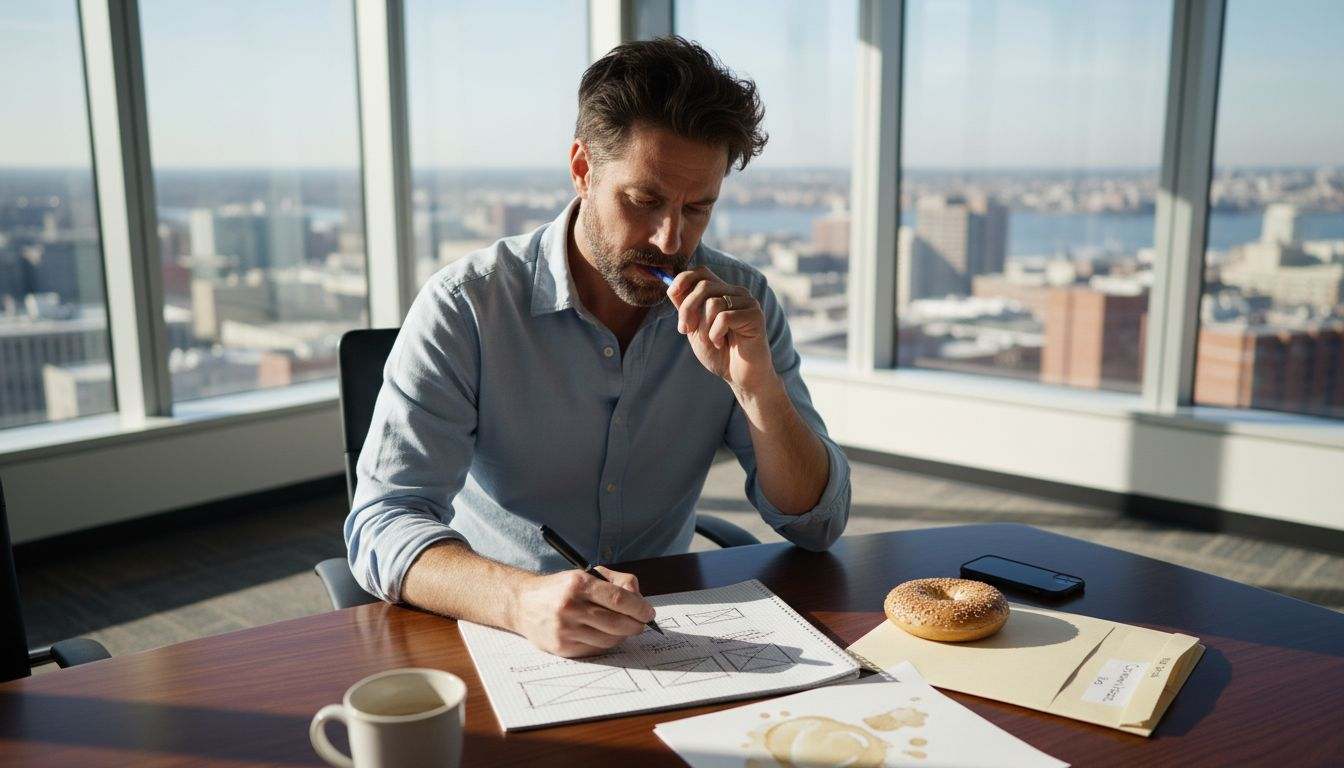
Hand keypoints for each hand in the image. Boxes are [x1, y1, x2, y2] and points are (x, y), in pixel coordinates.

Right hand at [511, 567, 654, 656]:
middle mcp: (570, 607)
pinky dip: (606, 643)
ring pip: (609, 640)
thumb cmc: (561, 589)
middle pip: (617, 623)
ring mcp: (565, 630)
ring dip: (622, 635)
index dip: (639, 608)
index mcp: (578, 584)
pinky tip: (605, 634)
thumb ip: (617, 581)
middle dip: (636, 624)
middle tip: (641, 623)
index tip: (649, 613)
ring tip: (623, 628)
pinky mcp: (562, 648)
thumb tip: (639, 598)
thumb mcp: (586, 575)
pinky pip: (595, 650)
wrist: (524, 604)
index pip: (619, 599)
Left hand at [668, 267, 775, 393]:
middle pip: (703, 286)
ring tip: (712, 341)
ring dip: (704, 327)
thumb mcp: (695, 329)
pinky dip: (715, 334)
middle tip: (685, 330)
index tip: (671, 294)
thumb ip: (686, 308)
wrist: (741, 377)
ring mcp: (748, 302)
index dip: (683, 279)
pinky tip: (722, 344)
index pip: (701, 272)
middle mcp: (737, 293)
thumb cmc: (720, 353)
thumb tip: (671, 286)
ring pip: (713, 302)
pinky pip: (724, 318)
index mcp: (723, 292)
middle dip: (687, 309)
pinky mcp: (755, 315)